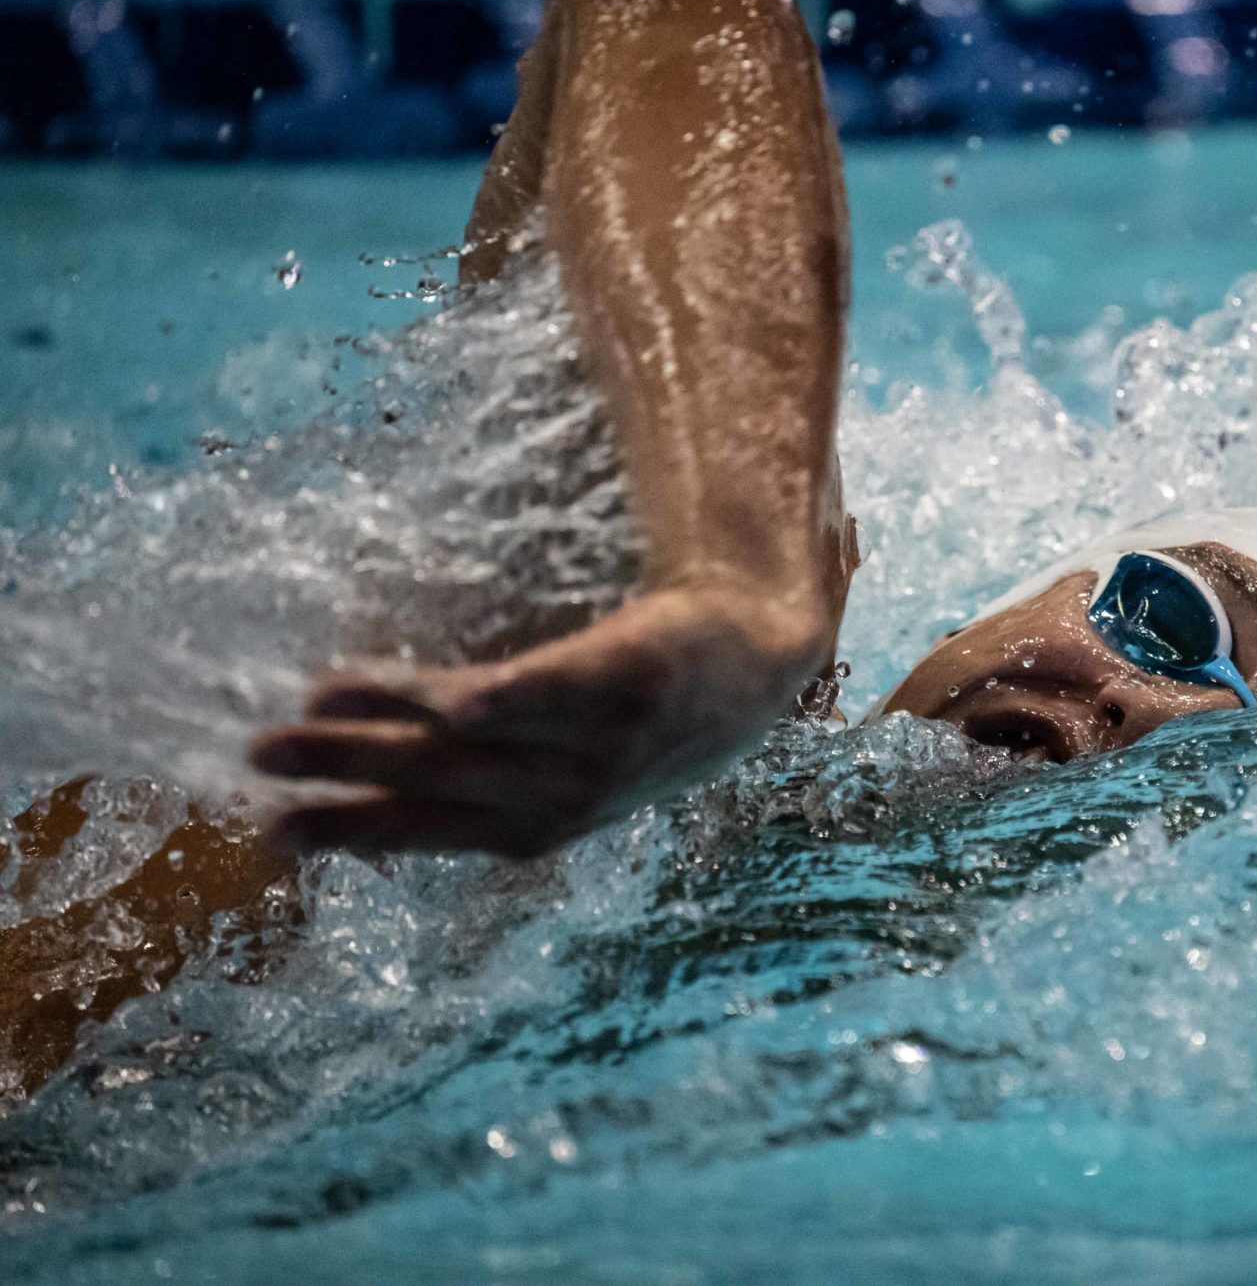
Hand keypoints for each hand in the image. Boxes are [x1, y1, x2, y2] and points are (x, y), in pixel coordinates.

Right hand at [249, 589, 830, 858]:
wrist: (757, 662)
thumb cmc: (646, 716)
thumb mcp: (568, 767)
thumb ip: (487, 776)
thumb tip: (384, 760)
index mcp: (540, 826)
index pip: (428, 833)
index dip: (352, 831)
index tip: (273, 832)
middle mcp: (566, 796)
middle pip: (437, 784)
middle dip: (345, 772)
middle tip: (260, 753)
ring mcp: (601, 743)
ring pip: (479, 738)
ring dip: (392, 723)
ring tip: (312, 701)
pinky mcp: (631, 680)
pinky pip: (559, 693)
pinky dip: (510, 700)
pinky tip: (456, 699)